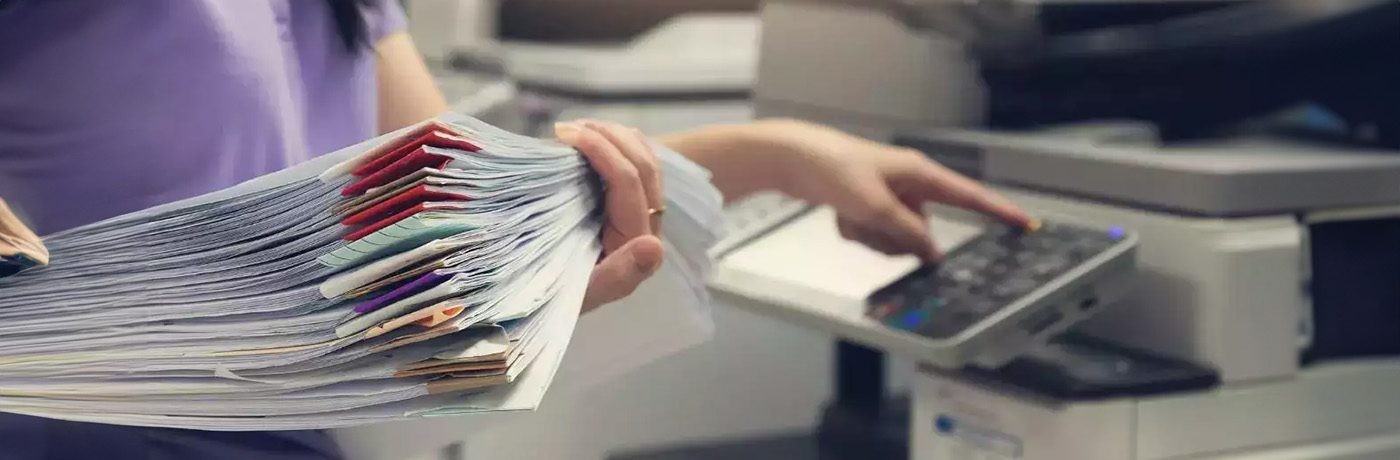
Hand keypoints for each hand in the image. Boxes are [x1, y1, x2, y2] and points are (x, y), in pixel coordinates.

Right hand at [554, 120, 665, 312]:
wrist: (545, 307)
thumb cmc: (555, 301)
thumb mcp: (579, 295)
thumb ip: (618, 277)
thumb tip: (653, 246)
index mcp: (638, 245)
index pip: (630, 183)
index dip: (602, 150)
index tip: (566, 134)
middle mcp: (647, 229)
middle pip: (642, 165)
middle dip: (607, 135)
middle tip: (567, 127)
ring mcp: (640, 216)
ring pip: (643, 160)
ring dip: (612, 136)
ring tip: (575, 128)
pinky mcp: (628, 210)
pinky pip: (633, 166)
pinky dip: (614, 145)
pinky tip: (588, 138)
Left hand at [765, 121, 1032, 259]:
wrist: (790, 158)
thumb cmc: (833, 169)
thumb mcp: (874, 206)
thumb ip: (907, 232)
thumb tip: (933, 254)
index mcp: (919, 173)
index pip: (969, 196)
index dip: (999, 212)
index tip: (1027, 225)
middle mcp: (908, 184)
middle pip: (921, 232)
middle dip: (893, 238)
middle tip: (864, 220)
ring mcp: (887, 196)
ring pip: (894, 239)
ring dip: (870, 236)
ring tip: (847, 213)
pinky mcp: (867, 205)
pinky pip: (871, 234)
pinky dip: (855, 231)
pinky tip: (838, 214)